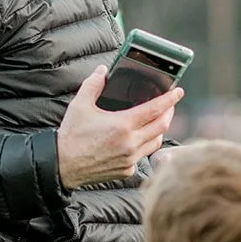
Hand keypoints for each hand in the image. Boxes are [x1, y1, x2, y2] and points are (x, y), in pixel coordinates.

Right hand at [57, 66, 182, 189]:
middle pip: (161, 126)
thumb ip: (93, 84)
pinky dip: (143, 146)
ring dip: (158, 130)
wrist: (62, 165)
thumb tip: (102, 71)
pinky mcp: (126, 170)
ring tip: (156, 121)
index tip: (178, 92)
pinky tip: (136, 140)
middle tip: (169, 105)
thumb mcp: (80, 105)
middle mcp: (130, 143)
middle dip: (168, 113)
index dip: (169, 99)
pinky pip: (142, 156)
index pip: (154, 109)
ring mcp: (130, 159)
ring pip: (155, 142)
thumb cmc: (71, 135)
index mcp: (122, 125)